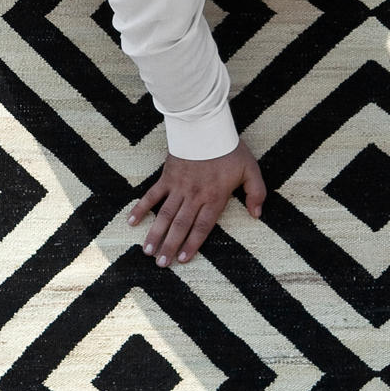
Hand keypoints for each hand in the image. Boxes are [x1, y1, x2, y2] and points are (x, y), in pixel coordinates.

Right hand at [129, 143, 268, 265]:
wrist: (206, 126)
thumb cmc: (229, 149)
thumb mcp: (251, 170)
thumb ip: (256, 193)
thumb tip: (257, 214)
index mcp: (214, 197)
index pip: (202, 227)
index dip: (192, 244)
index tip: (183, 260)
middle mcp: (194, 196)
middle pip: (180, 225)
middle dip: (170, 246)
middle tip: (161, 264)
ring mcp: (178, 187)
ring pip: (164, 215)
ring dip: (156, 234)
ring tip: (148, 251)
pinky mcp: (167, 177)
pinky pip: (152, 195)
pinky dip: (141, 208)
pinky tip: (132, 222)